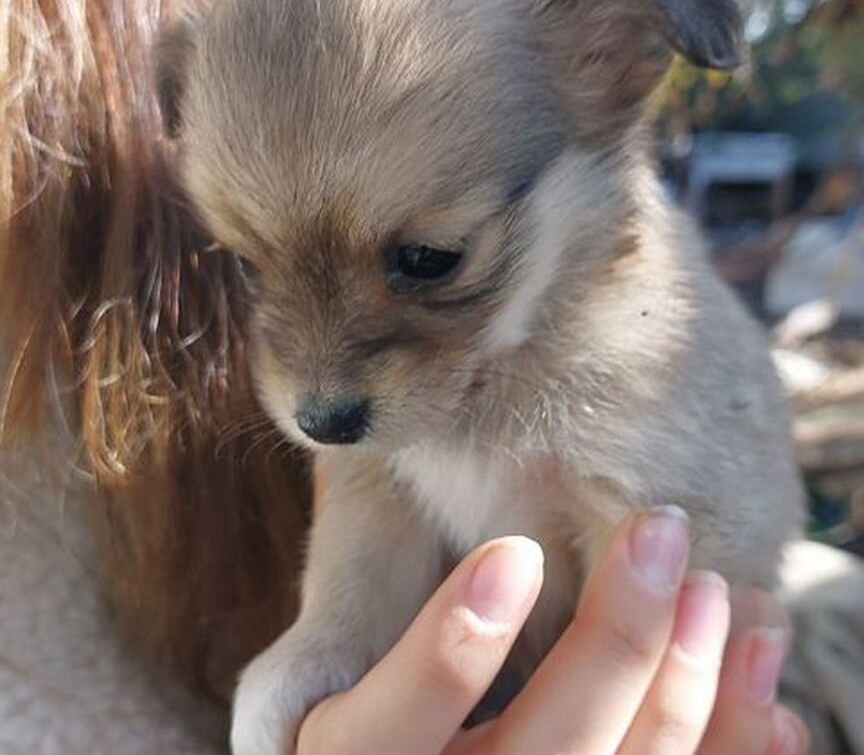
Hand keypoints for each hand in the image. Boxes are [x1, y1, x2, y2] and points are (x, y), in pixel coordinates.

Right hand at [297, 509, 808, 754]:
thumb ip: (335, 633)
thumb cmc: (367, 717)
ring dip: (689, 692)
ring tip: (721, 593)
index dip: (451, 647)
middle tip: (659, 532)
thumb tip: (420, 541)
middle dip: (614, 641)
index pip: (388, 730)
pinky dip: (731, 754)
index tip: (514, 554)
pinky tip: (767, 699)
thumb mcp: (332, 674)